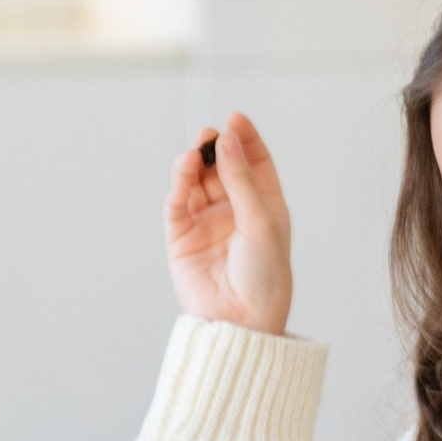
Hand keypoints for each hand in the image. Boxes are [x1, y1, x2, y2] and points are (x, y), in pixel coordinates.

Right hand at [165, 110, 292, 334]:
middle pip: (222, 166)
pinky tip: (184, 171)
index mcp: (263, 206)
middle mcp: (234, 211)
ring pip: (196, 181)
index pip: (253, 162)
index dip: (244, 139)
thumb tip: (226, 139)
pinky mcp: (181, 237)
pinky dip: (178, 184)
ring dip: (193, 163)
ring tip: (195, 153)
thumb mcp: (261, 222)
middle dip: (215, 147)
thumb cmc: (264, 277)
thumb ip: (242, 180)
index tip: (234, 119)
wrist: (242, 320)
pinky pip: (177, 203)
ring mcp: (206, 222)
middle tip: (209, 135)